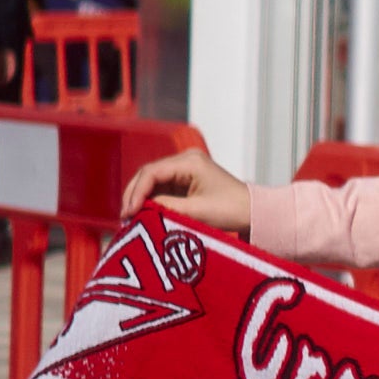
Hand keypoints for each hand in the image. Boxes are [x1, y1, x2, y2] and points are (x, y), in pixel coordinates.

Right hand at [120, 148, 250, 233]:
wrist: (253, 212)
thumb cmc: (231, 210)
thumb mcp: (195, 212)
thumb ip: (165, 207)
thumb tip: (140, 208)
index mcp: (190, 162)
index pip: (151, 172)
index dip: (136, 192)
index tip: (128, 212)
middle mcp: (186, 160)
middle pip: (148, 174)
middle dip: (134, 195)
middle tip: (124, 217)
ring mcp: (185, 169)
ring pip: (151, 181)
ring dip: (140, 198)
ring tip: (130, 218)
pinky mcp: (185, 180)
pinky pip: (160, 188)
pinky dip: (150, 200)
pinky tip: (142, 214)